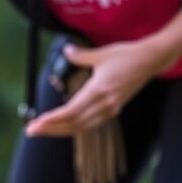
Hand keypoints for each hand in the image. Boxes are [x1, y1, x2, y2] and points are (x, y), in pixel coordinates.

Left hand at [26, 40, 175, 136]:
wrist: (151, 61)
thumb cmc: (127, 55)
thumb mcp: (102, 54)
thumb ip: (81, 56)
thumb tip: (66, 51)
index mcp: (99, 90)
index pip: (71, 111)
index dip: (53, 119)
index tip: (37, 123)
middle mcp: (105, 104)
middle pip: (73, 123)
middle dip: (50, 129)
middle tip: (30, 131)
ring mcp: (110, 109)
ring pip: (80, 127)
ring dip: (59, 131)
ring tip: (41, 131)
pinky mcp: (114, 111)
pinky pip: (89, 125)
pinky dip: (73, 128)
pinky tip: (60, 128)